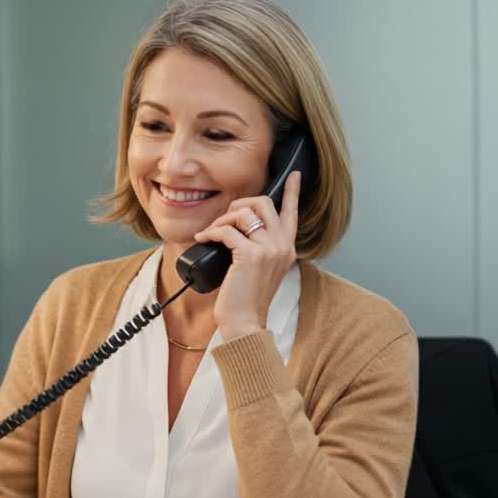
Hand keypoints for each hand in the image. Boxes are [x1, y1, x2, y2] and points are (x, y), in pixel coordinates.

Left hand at [193, 171, 300, 341]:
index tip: (294, 175)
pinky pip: (227, 230)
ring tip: (211, 233)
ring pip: (244, 213)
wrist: (245, 322)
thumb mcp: (259, 268)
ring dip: (222, 219)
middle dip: (239, 204)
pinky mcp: (251, 255)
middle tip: (224, 219)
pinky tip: (203, 239)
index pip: (292, 213)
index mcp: (287, 248)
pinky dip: (211, 232)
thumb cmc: (246, 298)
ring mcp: (269, 249)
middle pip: (264, 203)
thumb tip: (237, 226)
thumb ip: (258, 247)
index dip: (293, 191)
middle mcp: (282, 245)